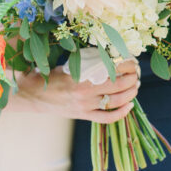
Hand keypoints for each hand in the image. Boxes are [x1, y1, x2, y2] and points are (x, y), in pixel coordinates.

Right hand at [15, 60, 139, 123]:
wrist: (33, 93)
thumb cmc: (52, 73)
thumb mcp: (70, 62)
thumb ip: (89, 60)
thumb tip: (111, 52)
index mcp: (82, 76)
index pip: (113, 69)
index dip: (127, 64)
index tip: (132, 60)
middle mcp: (85, 93)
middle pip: (119, 85)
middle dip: (132, 78)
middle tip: (137, 72)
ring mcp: (85, 106)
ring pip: (116, 102)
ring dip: (131, 93)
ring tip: (136, 85)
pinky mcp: (84, 115)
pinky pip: (107, 118)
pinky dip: (121, 113)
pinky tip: (129, 105)